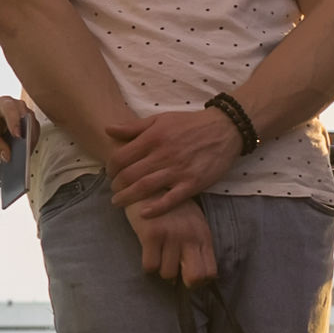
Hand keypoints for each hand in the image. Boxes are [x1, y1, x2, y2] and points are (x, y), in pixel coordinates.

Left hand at [0, 95, 33, 156]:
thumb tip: (7, 156)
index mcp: (2, 103)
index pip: (10, 109)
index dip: (15, 122)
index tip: (17, 136)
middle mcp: (17, 105)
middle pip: (26, 117)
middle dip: (26, 134)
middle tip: (24, 151)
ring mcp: (26, 113)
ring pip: (33, 125)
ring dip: (31, 140)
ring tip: (25, 155)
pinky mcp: (30, 122)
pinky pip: (35, 132)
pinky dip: (31, 142)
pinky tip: (26, 152)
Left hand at [103, 106, 244, 216]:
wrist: (225, 129)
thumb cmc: (190, 124)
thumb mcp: (161, 119)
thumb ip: (134, 127)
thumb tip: (108, 129)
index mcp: (153, 137)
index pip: (121, 157)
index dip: (110, 168)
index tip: (110, 173)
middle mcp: (163, 154)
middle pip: (129, 175)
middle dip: (116, 185)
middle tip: (114, 190)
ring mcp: (178, 170)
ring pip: (145, 188)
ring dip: (127, 198)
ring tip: (119, 202)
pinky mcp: (193, 183)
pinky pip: (171, 200)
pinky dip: (156, 208)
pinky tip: (144, 213)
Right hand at [133, 201, 217, 285]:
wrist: (149, 184)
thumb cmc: (171, 207)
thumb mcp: (192, 222)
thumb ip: (195, 246)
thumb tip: (191, 277)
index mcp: (203, 235)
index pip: (210, 272)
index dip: (198, 280)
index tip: (186, 276)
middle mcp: (190, 236)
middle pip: (195, 278)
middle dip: (183, 282)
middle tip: (173, 272)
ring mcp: (172, 235)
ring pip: (167, 274)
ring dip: (161, 267)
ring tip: (158, 252)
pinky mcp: (152, 234)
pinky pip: (150, 266)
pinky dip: (147, 263)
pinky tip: (148, 249)